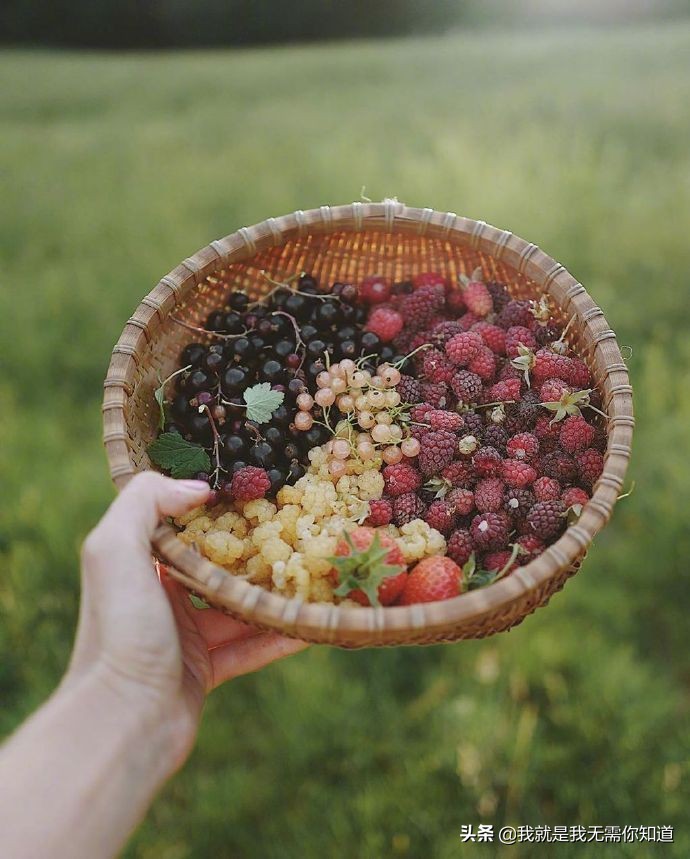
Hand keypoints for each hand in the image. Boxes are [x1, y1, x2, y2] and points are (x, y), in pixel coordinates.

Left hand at [67, 471, 306, 771]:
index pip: (183, 525)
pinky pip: (251, 648)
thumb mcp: (114, 550)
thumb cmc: (120, 630)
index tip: (258, 490)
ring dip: (274, 593)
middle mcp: (160, 597)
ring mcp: (184, 636)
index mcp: (138, 564)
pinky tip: (312, 624)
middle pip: (218, 564)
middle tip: (298, 530)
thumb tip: (199, 487)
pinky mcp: (205, 672)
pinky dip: (280, 636)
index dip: (217, 508)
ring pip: (239, 606)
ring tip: (314, 574)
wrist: (123, 723)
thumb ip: (145, 502)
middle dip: (256, 549)